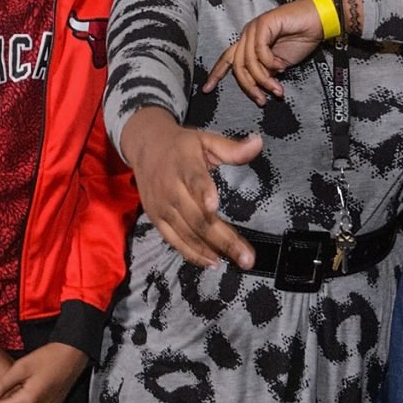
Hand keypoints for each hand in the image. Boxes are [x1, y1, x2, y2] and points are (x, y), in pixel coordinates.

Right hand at [122, 107, 258, 268]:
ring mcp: (162, 207)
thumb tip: (258, 143)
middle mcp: (170, 188)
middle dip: (223, 239)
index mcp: (184, 165)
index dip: (203, 192)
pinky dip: (192, 254)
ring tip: (237, 261)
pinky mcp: (156, 220)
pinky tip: (212, 262)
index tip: (213, 206)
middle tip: (247, 257)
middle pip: (197, 218)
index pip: (194, 179)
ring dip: (212, 250)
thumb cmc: (181, 146)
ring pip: (188, 234)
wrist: (144, 147)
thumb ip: (232, 148)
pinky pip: (175, 241)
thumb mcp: (206, 140)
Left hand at [204, 0, 328, 103]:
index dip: (216, 74)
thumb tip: (257, 85)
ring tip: (277, 89)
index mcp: (248, 42)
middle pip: (237, 65)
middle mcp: (247, 34)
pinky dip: (270, 63)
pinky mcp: (264, 23)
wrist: (318, 22)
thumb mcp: (279, 64)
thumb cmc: (300, 40)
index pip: (227, 59)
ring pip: (249, 61)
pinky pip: (259, 50)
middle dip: (248, 86)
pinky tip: (281, 67)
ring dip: (264, 79)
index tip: (207, 89)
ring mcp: (254, 28)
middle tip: (261, 100)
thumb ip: (265, 72)